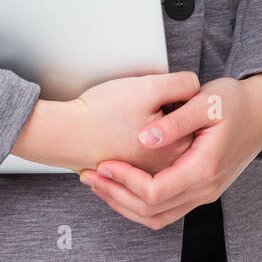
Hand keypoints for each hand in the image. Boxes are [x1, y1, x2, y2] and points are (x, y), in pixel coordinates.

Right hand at [75, 70, 199, 174]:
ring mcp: (148, 175)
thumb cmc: (102, 112)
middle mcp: (167, 169)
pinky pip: (146, 158)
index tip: (154, 98)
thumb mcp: (148, 87)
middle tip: (138, 108)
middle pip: (181, 134)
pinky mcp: (131, 176)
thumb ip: (181, 85)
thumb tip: (197, 87)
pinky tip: (123, 131)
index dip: (176, 100)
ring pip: (163, 145)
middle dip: (166, 116)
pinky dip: (139, 144)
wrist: (65, 134)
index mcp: (177, 149)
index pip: (195, 119)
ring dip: (153, 131)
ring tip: (128, 119)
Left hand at [77, 75, 261, 227]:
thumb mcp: (206, 102)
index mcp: (204, 168)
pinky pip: (165, 210)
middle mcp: (205, 189)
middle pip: (151, 212)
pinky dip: (138, 203)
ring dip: (124, 204)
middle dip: (116, 196)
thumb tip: (144, 136)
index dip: (124, 181)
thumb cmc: (235, 102)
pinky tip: (120, 184)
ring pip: (157, 218)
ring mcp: (203, 194)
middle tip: (89, 175)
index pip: (155, 192)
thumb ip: (176, 121)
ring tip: (98, 183)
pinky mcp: (199, 190)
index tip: (103, 162)